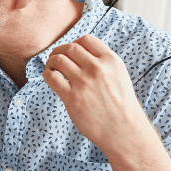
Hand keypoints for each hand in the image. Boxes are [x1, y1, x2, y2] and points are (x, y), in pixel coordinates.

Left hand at [42, 34, 153, 153]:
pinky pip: (52, 77)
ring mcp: (84, 83)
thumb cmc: (121, 105)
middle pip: (70, 48)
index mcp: (111, 61)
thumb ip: (103, 62)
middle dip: (60, 50)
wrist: (123, 130)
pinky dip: (47, 74)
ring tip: (51, 67)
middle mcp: (98, 69)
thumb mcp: (119, 75)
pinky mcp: (72, 97)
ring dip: (51, 61)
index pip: (86, 39)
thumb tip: (80, 52)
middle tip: (55, 58)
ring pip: (58, 60)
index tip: (70, 51)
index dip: (74, 43)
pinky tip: (50, 77)